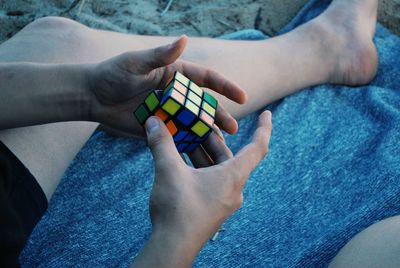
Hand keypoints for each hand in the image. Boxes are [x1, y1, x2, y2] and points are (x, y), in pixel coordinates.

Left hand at [87, 36, 246, 136]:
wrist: (93, 97)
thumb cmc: (113, 74)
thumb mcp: (136, 63)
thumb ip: (160, 55)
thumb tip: (184, 39)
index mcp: (176, 74)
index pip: (206, 79)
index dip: (225, 87)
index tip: (242, 96)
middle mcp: (176, 94)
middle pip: (204, 106)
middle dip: (219, 117)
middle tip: (232, 129)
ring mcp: (169, 113)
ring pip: (194, 124)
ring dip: (208, 135)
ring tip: (221, 147)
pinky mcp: (159, 128)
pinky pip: (178, 137)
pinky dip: (190, 146)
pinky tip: (201, 156)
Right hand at [132, 111, 271, 267]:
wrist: (173, 246)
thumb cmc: (178, 209)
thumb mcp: (169, 171)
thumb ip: (162, 144)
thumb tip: (153, 122)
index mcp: (233, 176)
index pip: (258, 147)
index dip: (264, 128)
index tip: (267, 113)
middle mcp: (233, 188)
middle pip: (228, 156)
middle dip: (213, 139)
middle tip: (199, 123)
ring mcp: (223, 200)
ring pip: (217, 169)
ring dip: (202, 153)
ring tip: (184, 139)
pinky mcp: (211, 208)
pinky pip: (209, 181)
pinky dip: (198, 168)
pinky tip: (181, 162)